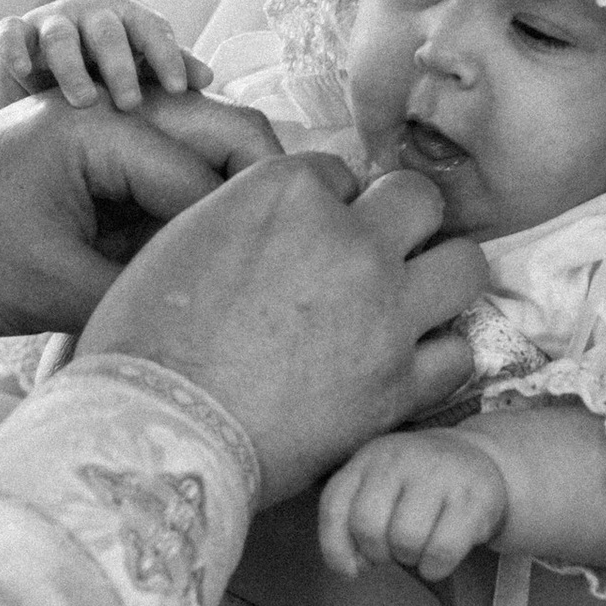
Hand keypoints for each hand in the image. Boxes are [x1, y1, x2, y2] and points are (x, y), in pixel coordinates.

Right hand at [0, 0, 210, 118]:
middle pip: (106, 31)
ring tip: (85, 102)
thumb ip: (172, 70)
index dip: (167, 57)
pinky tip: (27, 73)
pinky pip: (10, 33)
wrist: (46, 79)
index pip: (152, 29)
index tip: (178, 90)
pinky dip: (16, 49)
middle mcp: (90, 12)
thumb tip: (208, 78)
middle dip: (119, 66)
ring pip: (60, 36)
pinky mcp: (17, 32)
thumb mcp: (143, 71)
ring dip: (72, 68)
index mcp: (127, 17)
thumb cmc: (108, 74)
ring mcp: (51, 20)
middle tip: (130, 104)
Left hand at [0, 90, 283, 335]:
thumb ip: (140, 289)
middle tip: (287, 260)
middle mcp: (113, 112)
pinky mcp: (96, 157)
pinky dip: (187, 211)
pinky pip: (167, 173)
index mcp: (101, 128)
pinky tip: (197, 262)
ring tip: (245, 265)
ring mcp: (106, 128)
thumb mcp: (51, 287)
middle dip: (259, 193)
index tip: (270, 289)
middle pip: (225, 134)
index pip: (207, 180)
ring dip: (224, 201)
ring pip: (202, 153)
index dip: (239, 237)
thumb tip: (215, 309)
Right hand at [78, 158, 490, 501]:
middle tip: (378, 255)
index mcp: (287, 193)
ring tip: (411, 302)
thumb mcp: (181, 241)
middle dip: (401, 222)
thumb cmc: (142, 342)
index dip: (328, 205)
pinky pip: (457, 353)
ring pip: (463, 266)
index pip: (339, 173)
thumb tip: (278, 227)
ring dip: (438, 279)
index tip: (311, 237)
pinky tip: (405, 366)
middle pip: (420, 200)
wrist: (157, 432)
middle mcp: (350, 239)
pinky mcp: (400, 383)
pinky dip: (434, 358)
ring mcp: (385, 310)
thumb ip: (244, 217)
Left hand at [320, 430, 508, 577]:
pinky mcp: (473, 497)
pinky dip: (435, 568)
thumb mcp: (377, 489)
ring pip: (406, 539)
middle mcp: (400, 458)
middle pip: (368, 525)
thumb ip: (350, 524)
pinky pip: (442, 550)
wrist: (479, 458)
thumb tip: (352, 568)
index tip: (354, 564)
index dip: (337, 547)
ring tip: (420, 548)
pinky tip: (438, 560)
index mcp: (369, 457)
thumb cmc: (418, 487)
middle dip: (377, 553)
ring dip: (410, 559)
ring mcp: (439, 474)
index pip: (334, 505)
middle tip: (394, 551)